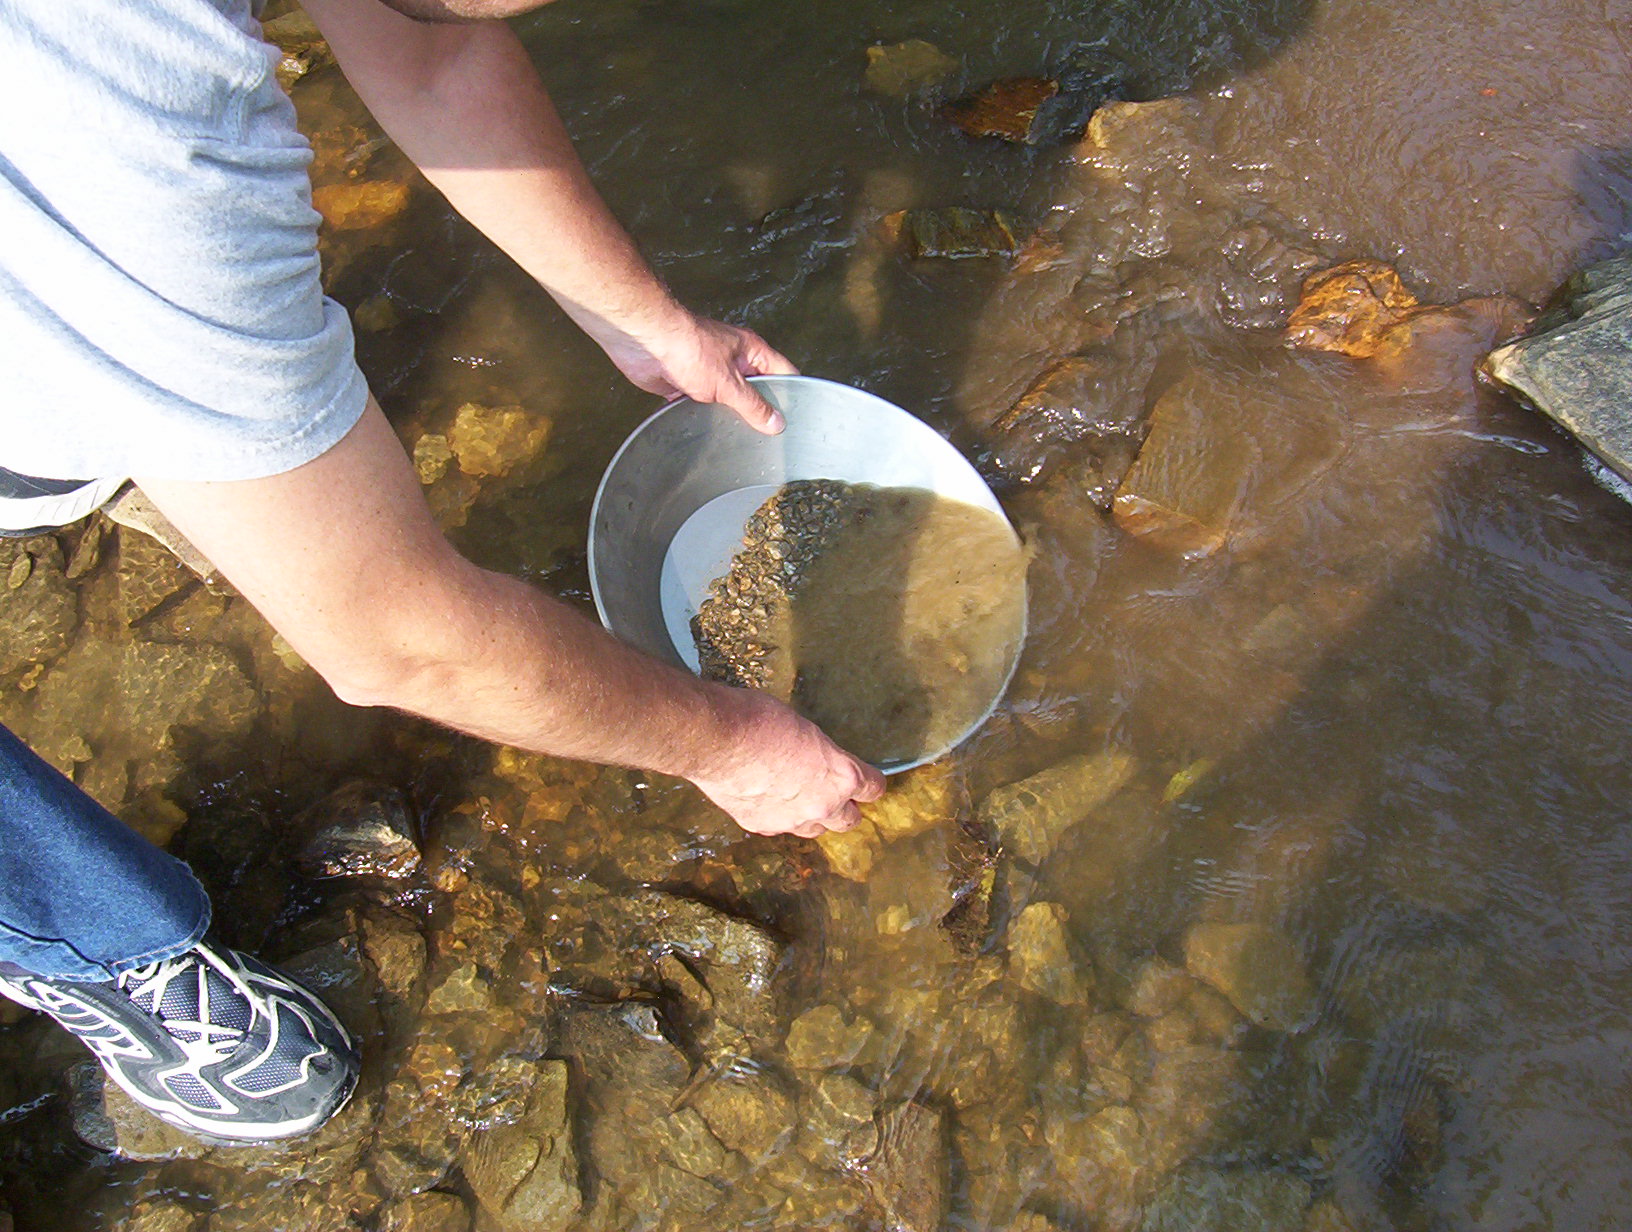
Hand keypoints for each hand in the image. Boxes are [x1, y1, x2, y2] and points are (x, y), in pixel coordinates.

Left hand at [594, 310, 798, 434]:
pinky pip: (700, 406)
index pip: (782, 372)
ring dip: (726, 415)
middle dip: (757, 410)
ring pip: (726, 400)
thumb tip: (775, 422)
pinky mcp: (685, 384)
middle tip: (766, 435)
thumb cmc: (687, 346)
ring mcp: (708, 372)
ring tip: (737, 437)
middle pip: (754, 390)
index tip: (794, 418)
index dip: (790, 394)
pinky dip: (701, 417)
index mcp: (750, 351)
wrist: (646, 342)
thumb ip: (753, 405)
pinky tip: (705, 431)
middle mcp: (731, 360)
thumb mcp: (729, 383)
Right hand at [690, 687, 886, 837]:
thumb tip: (815, 759)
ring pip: (814, 829)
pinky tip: (767, 799)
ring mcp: (791, 820)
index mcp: (841, 776)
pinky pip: (779, 826)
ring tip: (800, 799)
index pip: (872, 789)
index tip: (867, 780)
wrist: (718, 739)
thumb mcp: (805, 729)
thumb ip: (819, 754)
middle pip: (849, 821)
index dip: (870, 783)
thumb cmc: (761, 720)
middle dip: (846, 809)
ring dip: (813, 817)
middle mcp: (823, 805)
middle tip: (837, 796)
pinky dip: (778, 816)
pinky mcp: (761, 826)